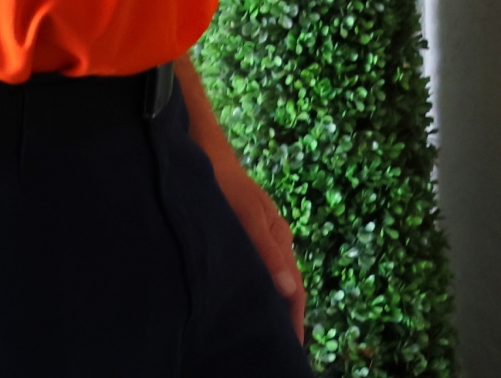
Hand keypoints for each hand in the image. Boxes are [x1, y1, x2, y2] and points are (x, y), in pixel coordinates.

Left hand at [213, 159, 307, 338]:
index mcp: (280, 238)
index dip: (295, 318)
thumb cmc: (224, 185)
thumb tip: (288, 289)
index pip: (295, 288)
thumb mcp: (246, 217)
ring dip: (273, 304)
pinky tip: (247, 301)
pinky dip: (258, 290)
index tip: (293, 346)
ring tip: (266, 333)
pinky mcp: (244, 236)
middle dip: (287, 316)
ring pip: (272, 279)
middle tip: (280, 348)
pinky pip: (257, 270)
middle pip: (287, 286)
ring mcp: (260, 238)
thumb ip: (267, 252)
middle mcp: (275, 240)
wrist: (205, 153)